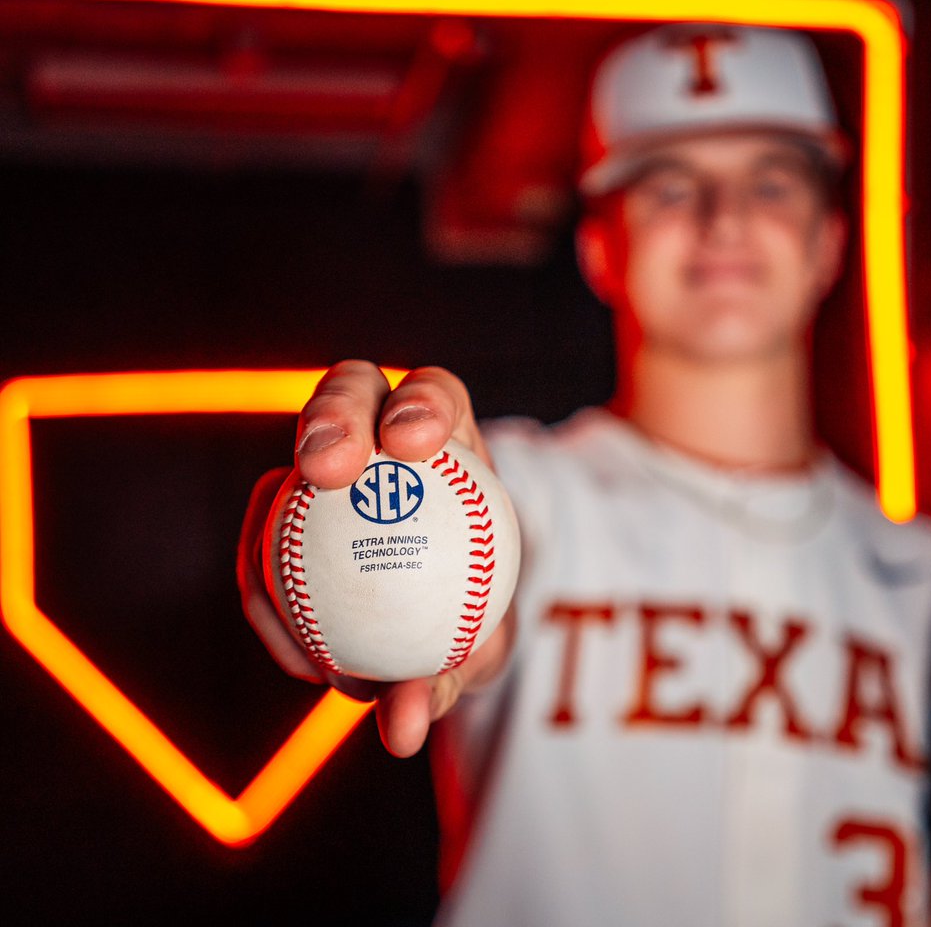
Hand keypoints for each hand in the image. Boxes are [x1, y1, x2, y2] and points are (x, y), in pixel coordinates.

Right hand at [237, 360, 515, 756]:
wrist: (443, 629)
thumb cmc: (475, 625)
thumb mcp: (478, 652)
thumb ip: (448, 680)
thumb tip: (402, 730)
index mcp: (449, 438)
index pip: (435, 394)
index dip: (421, 402)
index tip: (413, 446)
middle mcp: (382, 435)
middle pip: (351, 390)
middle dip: (333, 414)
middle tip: (326, 471)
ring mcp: (329, 468)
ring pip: (287, 461)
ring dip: (275, 503)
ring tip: (273, 577)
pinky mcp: (284, 507)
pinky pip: (261, 539)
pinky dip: (264, 582)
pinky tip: (281, 642)